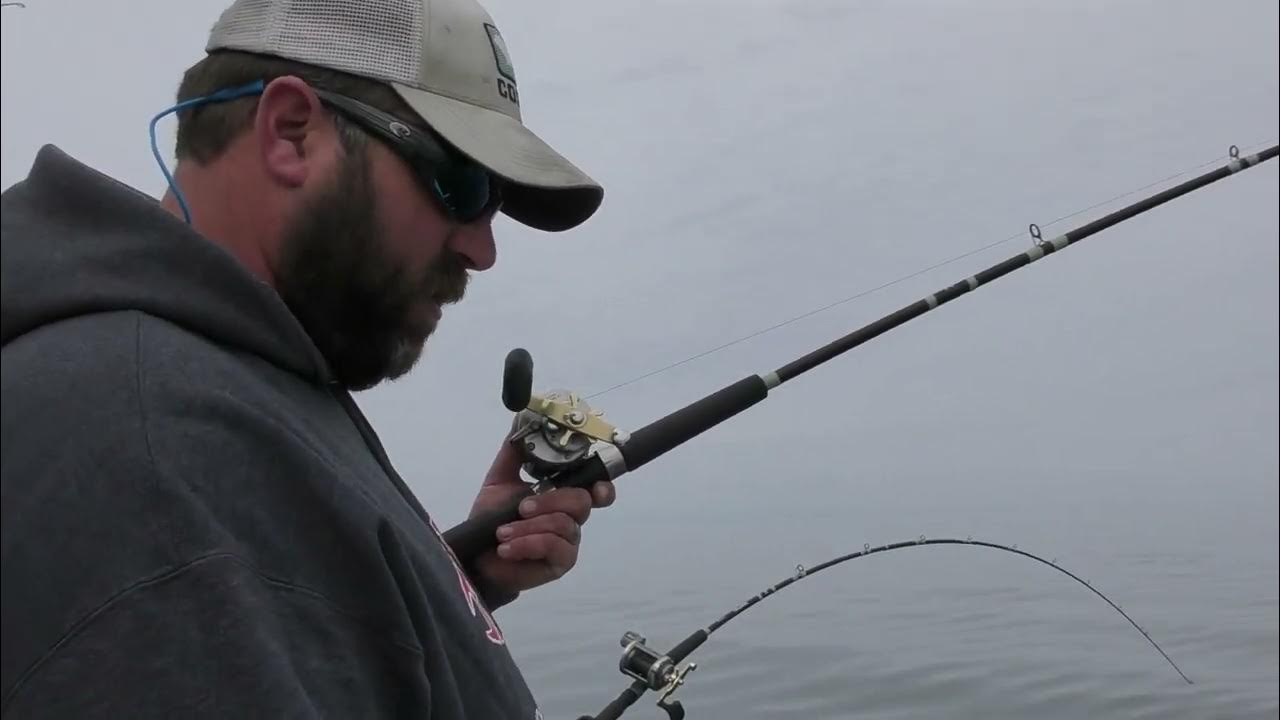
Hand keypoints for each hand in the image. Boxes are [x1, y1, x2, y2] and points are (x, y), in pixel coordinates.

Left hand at [467, 438, 615, 596]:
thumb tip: (522, 419)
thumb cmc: (492, 518)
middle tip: (521, 508)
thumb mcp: (499, 480)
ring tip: (503, 532)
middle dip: (550, 502)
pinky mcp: (562, 561)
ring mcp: (569, 540)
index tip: (597, 486)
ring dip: (529, 526)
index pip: (596, 485)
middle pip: (581, 501)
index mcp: (562, 493)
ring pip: (564, 524)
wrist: (477, 555)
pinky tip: (508, 548)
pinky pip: (554, 547)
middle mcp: (571, 515)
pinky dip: (528, 544)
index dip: (603, 485)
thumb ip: (514, 451)